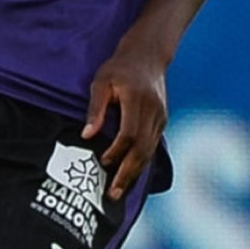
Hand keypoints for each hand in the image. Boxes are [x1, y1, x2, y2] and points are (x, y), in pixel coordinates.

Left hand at [81, 47, 167, 201]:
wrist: (148, 55)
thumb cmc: (119, 67)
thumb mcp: (100, 81)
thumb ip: (95, 108)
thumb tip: (87, 135)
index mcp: (137, 99)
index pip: (129, 133)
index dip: (116, 151)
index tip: (102, 162)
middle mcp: (153, 110)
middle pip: (142, 148)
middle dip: (127, 173)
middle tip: (112, 193)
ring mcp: (161, 116)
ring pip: (149, 151)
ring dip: (135, 172)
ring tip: (119, 190)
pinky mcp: (162, 120)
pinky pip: (152, 146)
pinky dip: (141, 162)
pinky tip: (130, 175)